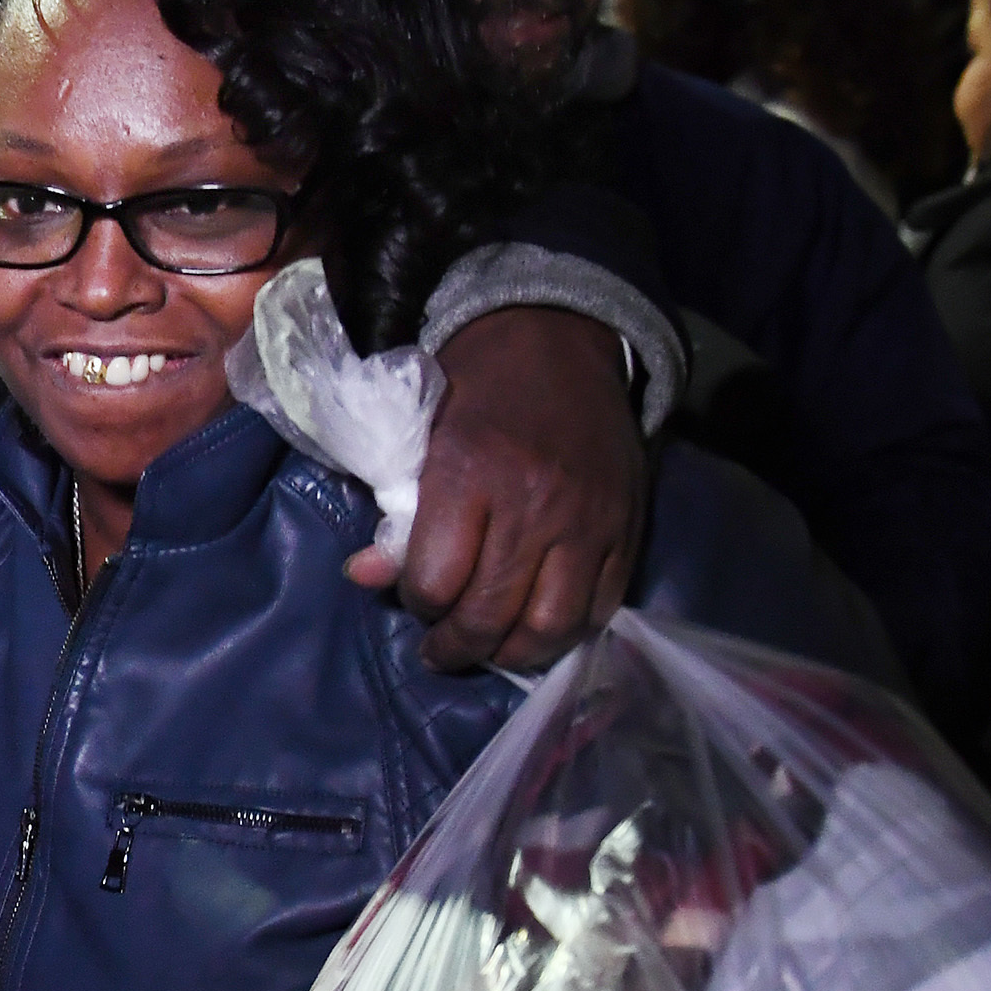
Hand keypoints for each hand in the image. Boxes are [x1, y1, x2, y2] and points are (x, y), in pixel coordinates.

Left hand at [355, 306, 642, 671]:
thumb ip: (398, 510)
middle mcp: (533, 504)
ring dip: (514, 654)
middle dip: (457, 646)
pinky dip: (569, 631)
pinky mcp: (627, 527)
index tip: (416, 597)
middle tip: (442, 651)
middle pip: (490, 614)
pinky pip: (601, 606)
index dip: (418, 602)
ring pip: (550, 626)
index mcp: (470, 474)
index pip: (436, 581)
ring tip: (491, 648)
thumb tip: (364, 578)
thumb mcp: (420, 436)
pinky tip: (541, 627)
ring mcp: (587, 521)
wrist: (558, 337)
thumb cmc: (476, 388)